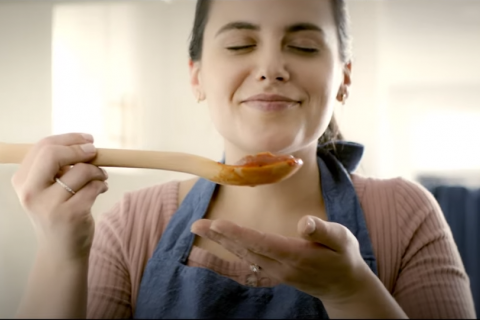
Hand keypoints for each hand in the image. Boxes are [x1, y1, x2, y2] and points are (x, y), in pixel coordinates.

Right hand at [11, 133, 108, 261]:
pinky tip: (101, 189)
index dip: (69, 139)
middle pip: (54, 153)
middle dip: (80, 149)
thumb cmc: (57, 214)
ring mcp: (50, 205)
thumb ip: (57, 168)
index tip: (87, 140)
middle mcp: (30, 192)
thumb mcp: (47, 190)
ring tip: (101, 176)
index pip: (43, 147)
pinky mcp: (71, 214)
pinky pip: (93, 187)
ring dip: (97, 170)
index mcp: (22, 181)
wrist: (61, 251)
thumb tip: (83, 144)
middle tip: (95, 152)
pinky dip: (101, 184)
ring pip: (80, 170)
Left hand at [191, 216, 372, 303]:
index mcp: (296, 255)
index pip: (261, 243)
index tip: (218, 224)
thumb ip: (323, 231)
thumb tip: (304, 222)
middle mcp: (281, 267)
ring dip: (220, 245)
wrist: (344, 286)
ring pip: (243, 257)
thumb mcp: (342, 240)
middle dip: (220, 237)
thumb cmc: (343, 258)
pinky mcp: (274, 274)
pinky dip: (229, 257)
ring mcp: (275, 273)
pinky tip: (216, 250)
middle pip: (245, 250)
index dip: (238, 234)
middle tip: (196, 225)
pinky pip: (247, 266)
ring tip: (200, 232)